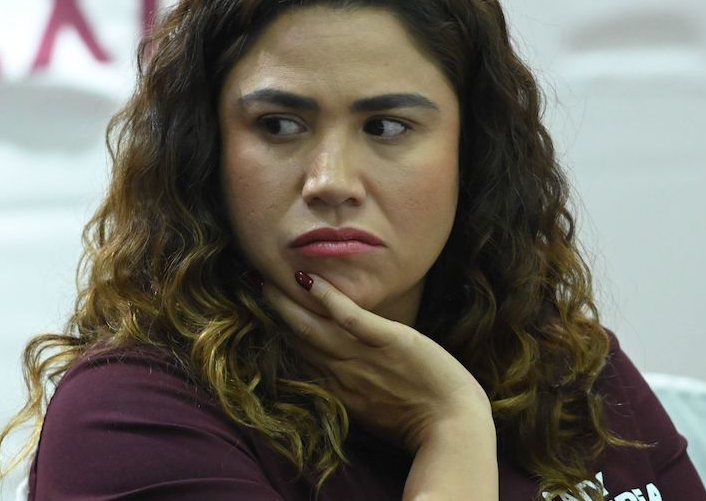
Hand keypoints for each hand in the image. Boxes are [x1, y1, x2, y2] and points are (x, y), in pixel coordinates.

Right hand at [263, 272, 491, 454]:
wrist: (452, 428)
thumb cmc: (421, 423)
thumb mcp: (375, 413)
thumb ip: (354, 392)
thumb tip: (340, 378)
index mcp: (339, 390)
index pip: (301, 358)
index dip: (279, 335)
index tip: (261, 315)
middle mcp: (342, 372)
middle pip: (298, 338)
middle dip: (274, 313)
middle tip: (253, 286)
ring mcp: (363, 355)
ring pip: (313, 326)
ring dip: (287, 301)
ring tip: (267, 279)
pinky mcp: (387, 339)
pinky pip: (349, 316)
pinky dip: (327, 298)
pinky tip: (309, 278)